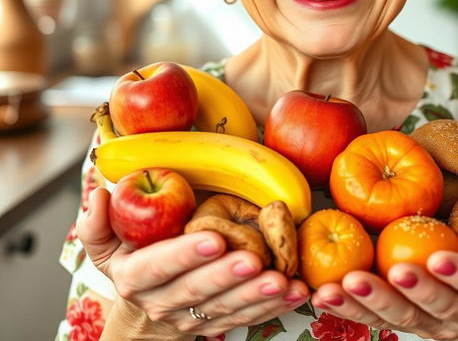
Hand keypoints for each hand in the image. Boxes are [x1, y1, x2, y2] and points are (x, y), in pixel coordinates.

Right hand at [77, 188, 309, 335]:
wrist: (143, 317)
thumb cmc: (132, 264)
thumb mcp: (106, 246)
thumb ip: (98, 223)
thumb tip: (99, 195)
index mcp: (136, 278)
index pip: (158, 266)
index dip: (184, 255)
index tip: (213, 238)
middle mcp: (163, 302)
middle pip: (197, 290)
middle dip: (227, 276)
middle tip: (254, 259)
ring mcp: (193, 318)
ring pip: (227, 309)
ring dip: (256, 296)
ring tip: (283, 280)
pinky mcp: (218, 325)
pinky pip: (247, 319)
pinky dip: (272, 308)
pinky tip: (295, 293)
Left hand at [311, 218, 457, 339]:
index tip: (438, 258)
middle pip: (435, 310)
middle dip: (410, 293)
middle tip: (388, 272)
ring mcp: (430, 325)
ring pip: (397, 319)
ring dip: (365, 304)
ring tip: (336, 287)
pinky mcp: (403, 322)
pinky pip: (373, 319)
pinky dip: (346, 309)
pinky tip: (320, 295)